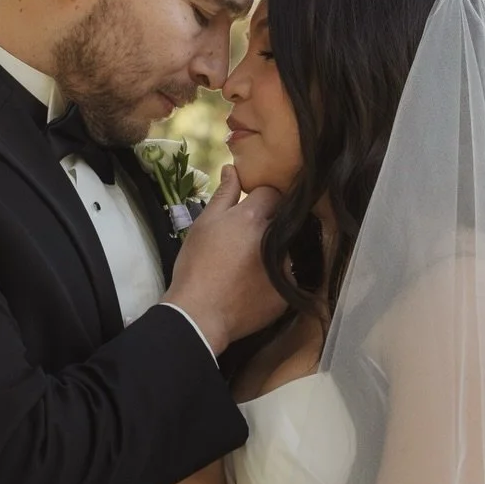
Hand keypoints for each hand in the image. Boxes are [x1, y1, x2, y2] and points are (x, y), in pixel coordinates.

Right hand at [162, 165, 286, 354]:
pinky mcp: (288, 290)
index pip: (271, 193)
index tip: (249, 211)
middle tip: (249, 237)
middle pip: (283, 219)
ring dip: (276, 249)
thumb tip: (233, 169)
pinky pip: (288, 274)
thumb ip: (223, 195)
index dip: (260, 199)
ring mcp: (285, 266)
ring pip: (288, 246)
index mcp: (253, 217)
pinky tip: (256, 284)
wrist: (200, 314)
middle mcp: (275, 238)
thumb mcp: (204, 224)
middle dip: (271, 222)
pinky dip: (276, 276)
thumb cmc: (196, 266)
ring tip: (251, 264)